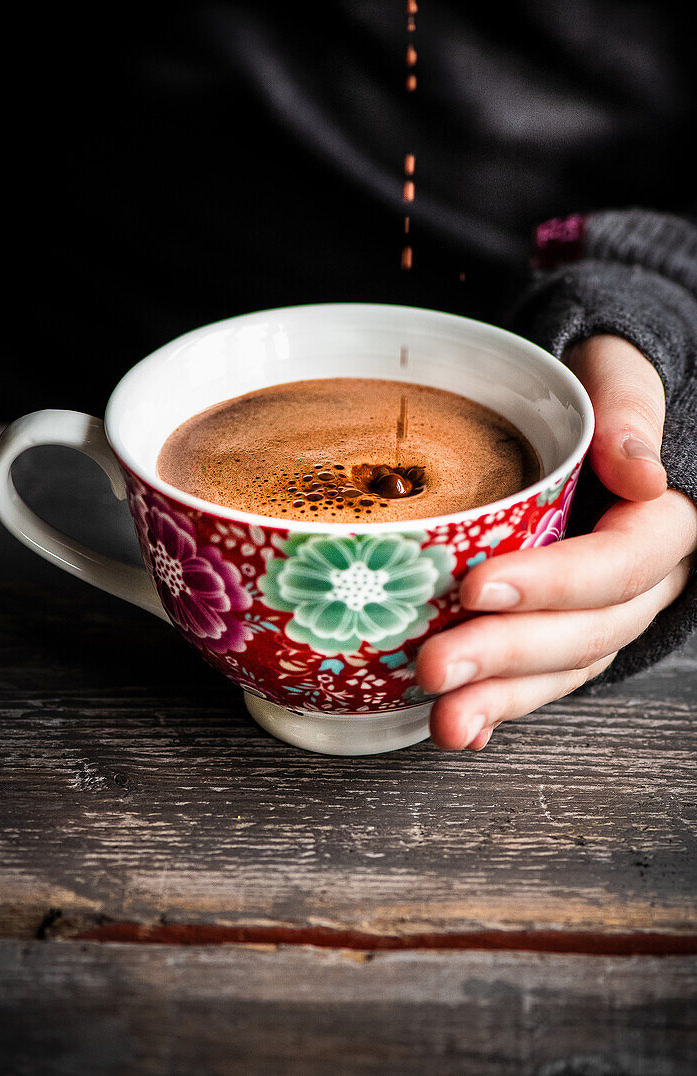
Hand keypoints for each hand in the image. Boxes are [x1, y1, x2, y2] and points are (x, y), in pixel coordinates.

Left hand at [416, 334, 696, 750]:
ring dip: (501, 699)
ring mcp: (602, 612)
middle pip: (586, 630)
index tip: (477, 586)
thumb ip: (632, 412)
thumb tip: (642, 474)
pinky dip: (501, 704)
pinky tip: (461, 726)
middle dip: (507, 653)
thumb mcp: (618, 373)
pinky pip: (541, 677)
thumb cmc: (598, 386)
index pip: (620, 563)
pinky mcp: (563, 627)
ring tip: (446, 722)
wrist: (583, 411)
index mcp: (663, 521)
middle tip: (436, 665)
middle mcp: (641, 580)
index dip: (554, 583)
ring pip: (563, 668)